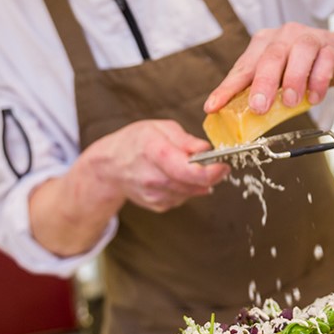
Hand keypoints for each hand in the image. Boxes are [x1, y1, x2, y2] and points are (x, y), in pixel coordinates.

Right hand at [29, 120, 228, 256]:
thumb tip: (207, 149)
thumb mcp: (160, 128)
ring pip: (192, 192)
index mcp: (156, 153)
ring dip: (198, 181)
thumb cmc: (135, 141)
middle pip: (195, 184)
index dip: (213, 171)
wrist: (109, 166)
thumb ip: (185, 140)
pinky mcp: (158, 205)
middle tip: (216, 163)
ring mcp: (155, 195)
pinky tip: (175, 176)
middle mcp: (154, 178)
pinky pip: (183, 197)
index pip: (190, 171)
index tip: (224, 164)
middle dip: (211, 174)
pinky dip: (186, 187)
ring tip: (188, 165)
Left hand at [203, 22, 333, 114]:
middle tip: (259, 107)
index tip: (213, 106)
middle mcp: (284, 36)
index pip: (243, 67)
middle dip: (262, 84)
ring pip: (299, 54)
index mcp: (265, 43)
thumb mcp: (281, 78)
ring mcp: (309, 38)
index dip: (227, 88)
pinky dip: (318, 81)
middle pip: (270, 57)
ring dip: (293, 80)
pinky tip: (314, 97)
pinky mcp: (331, 47)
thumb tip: (240, 119)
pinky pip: (324, 62)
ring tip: (290, 102)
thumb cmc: (308, 67)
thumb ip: (264, 91)